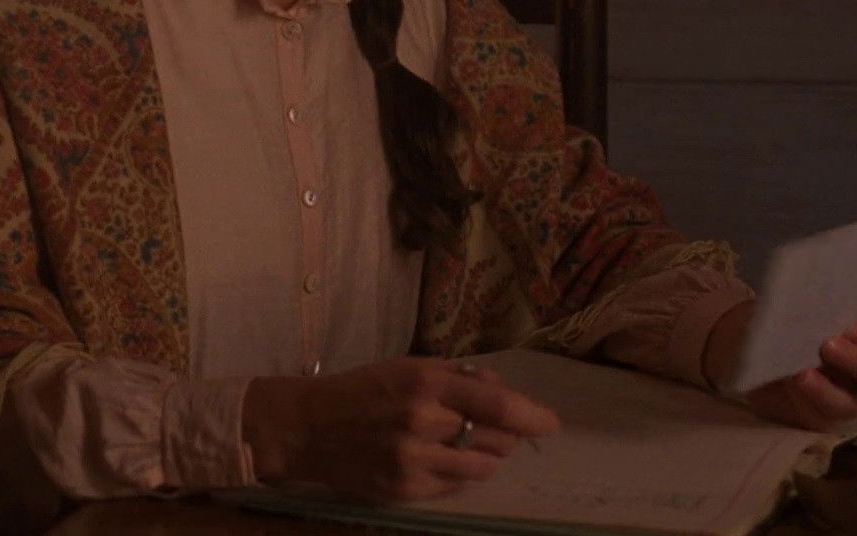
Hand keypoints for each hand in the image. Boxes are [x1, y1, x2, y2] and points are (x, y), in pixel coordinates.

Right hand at [242, 356, 559, 501]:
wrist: (306, 427)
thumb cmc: (362, 390)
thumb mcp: (407, 366)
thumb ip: (456, 376)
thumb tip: (501, 388)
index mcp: (425, 381)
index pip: (496, 402)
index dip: (531, 415)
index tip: (550, 424)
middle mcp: (422, 421)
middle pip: (495, 438)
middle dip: (506, 436)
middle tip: (501, 433)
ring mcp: (412, 460)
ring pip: (479, 468)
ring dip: (486, 458)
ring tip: (469, 447)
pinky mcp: (404, 489)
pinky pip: (453, 487)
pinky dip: (458, 475)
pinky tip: (441, 462)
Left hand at [704, 301, 856, 430]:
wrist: (747, 347)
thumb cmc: (783, 322)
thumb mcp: (800, 306)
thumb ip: (817, 304)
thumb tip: (818, 297)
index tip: (856, 328)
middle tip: (830, 344)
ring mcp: (842, 400)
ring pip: (852, 403)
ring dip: (829, 386)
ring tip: (806, 368)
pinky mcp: (818, 417)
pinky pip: (824, 414)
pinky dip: (812, 395)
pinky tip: (798, 379)